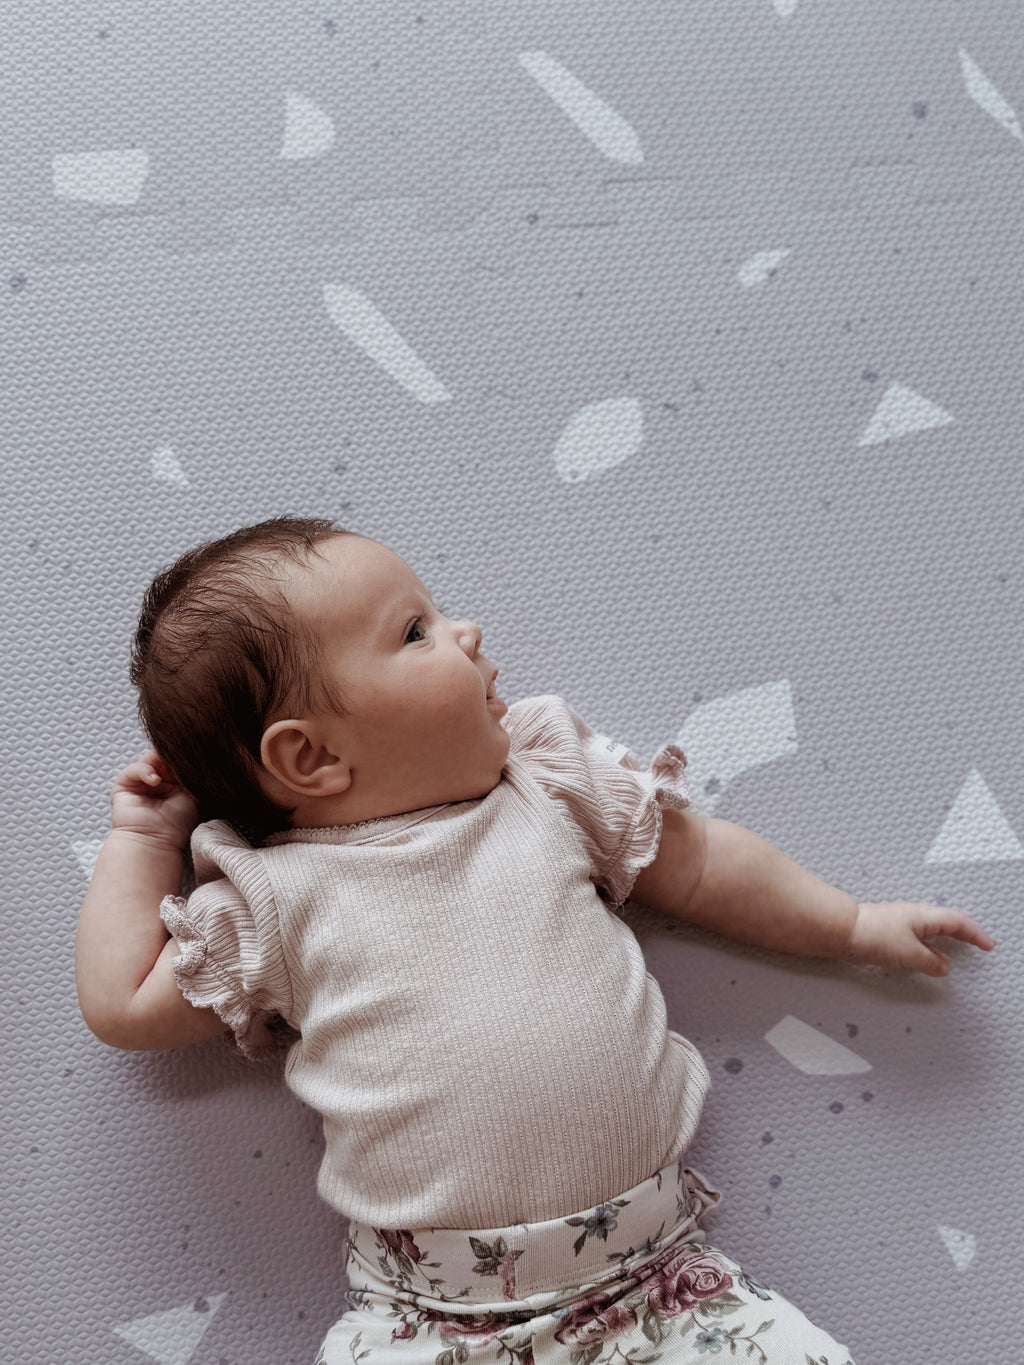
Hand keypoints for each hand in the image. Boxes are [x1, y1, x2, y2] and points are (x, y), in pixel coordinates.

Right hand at [109, 750, 198, 851]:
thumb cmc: (177, 823)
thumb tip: (189, 755)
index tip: (192, 753)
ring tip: (168, 770)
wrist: (156, 841)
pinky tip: (155, 780)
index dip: (182, 756)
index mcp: (172, 784)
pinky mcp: (123, 786)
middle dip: (170, 755)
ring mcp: (139, 783)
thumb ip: (188, 774)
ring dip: (159, 760)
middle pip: (161, 758)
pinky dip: (144, 770)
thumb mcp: (190, 793)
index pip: (175, 762)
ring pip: (148, 760)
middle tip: (180, 754)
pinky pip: (133, 770)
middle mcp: (156, 782)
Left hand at [843, 901, 996, 975]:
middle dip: (966, 929)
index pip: (958, 922)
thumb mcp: (909, 953)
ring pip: (933, 927)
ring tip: (959, 942)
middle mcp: (914, 916)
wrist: (842, 930)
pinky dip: (932, 943)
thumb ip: (930, 961)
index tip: (988, 945)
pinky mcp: (890, 931)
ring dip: (949, 935)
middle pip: (948, 920)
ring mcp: (901, 922)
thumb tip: (944, 966)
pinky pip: (919, 935)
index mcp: (924, 916)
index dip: (976, 934)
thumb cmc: (872, 935)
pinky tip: (929, 952)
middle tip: (979, 938)